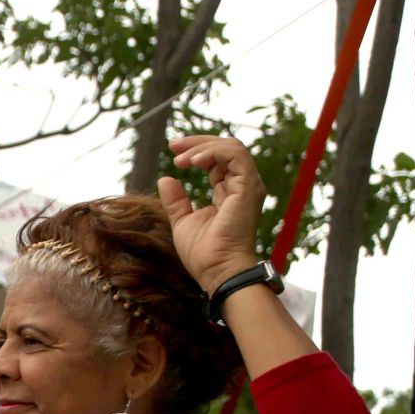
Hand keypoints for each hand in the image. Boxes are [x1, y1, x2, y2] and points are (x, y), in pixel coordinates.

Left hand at [159, 135, 265, 294]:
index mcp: (229, 192)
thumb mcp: (182, 221)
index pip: (217, 161)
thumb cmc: (203, 253)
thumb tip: (166, 178)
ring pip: (232, 147)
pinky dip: (213, 152)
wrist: (217, 270)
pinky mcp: (248, 187)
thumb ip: (176, 200)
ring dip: (203, 146)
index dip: (196, 151)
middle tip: (173, 145)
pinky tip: (193, 160)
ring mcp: (248, 186)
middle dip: (198, 142)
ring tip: (180, 158)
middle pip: (226, 149)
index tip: (173, 153)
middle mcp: (242, 186)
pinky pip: (235, 155)